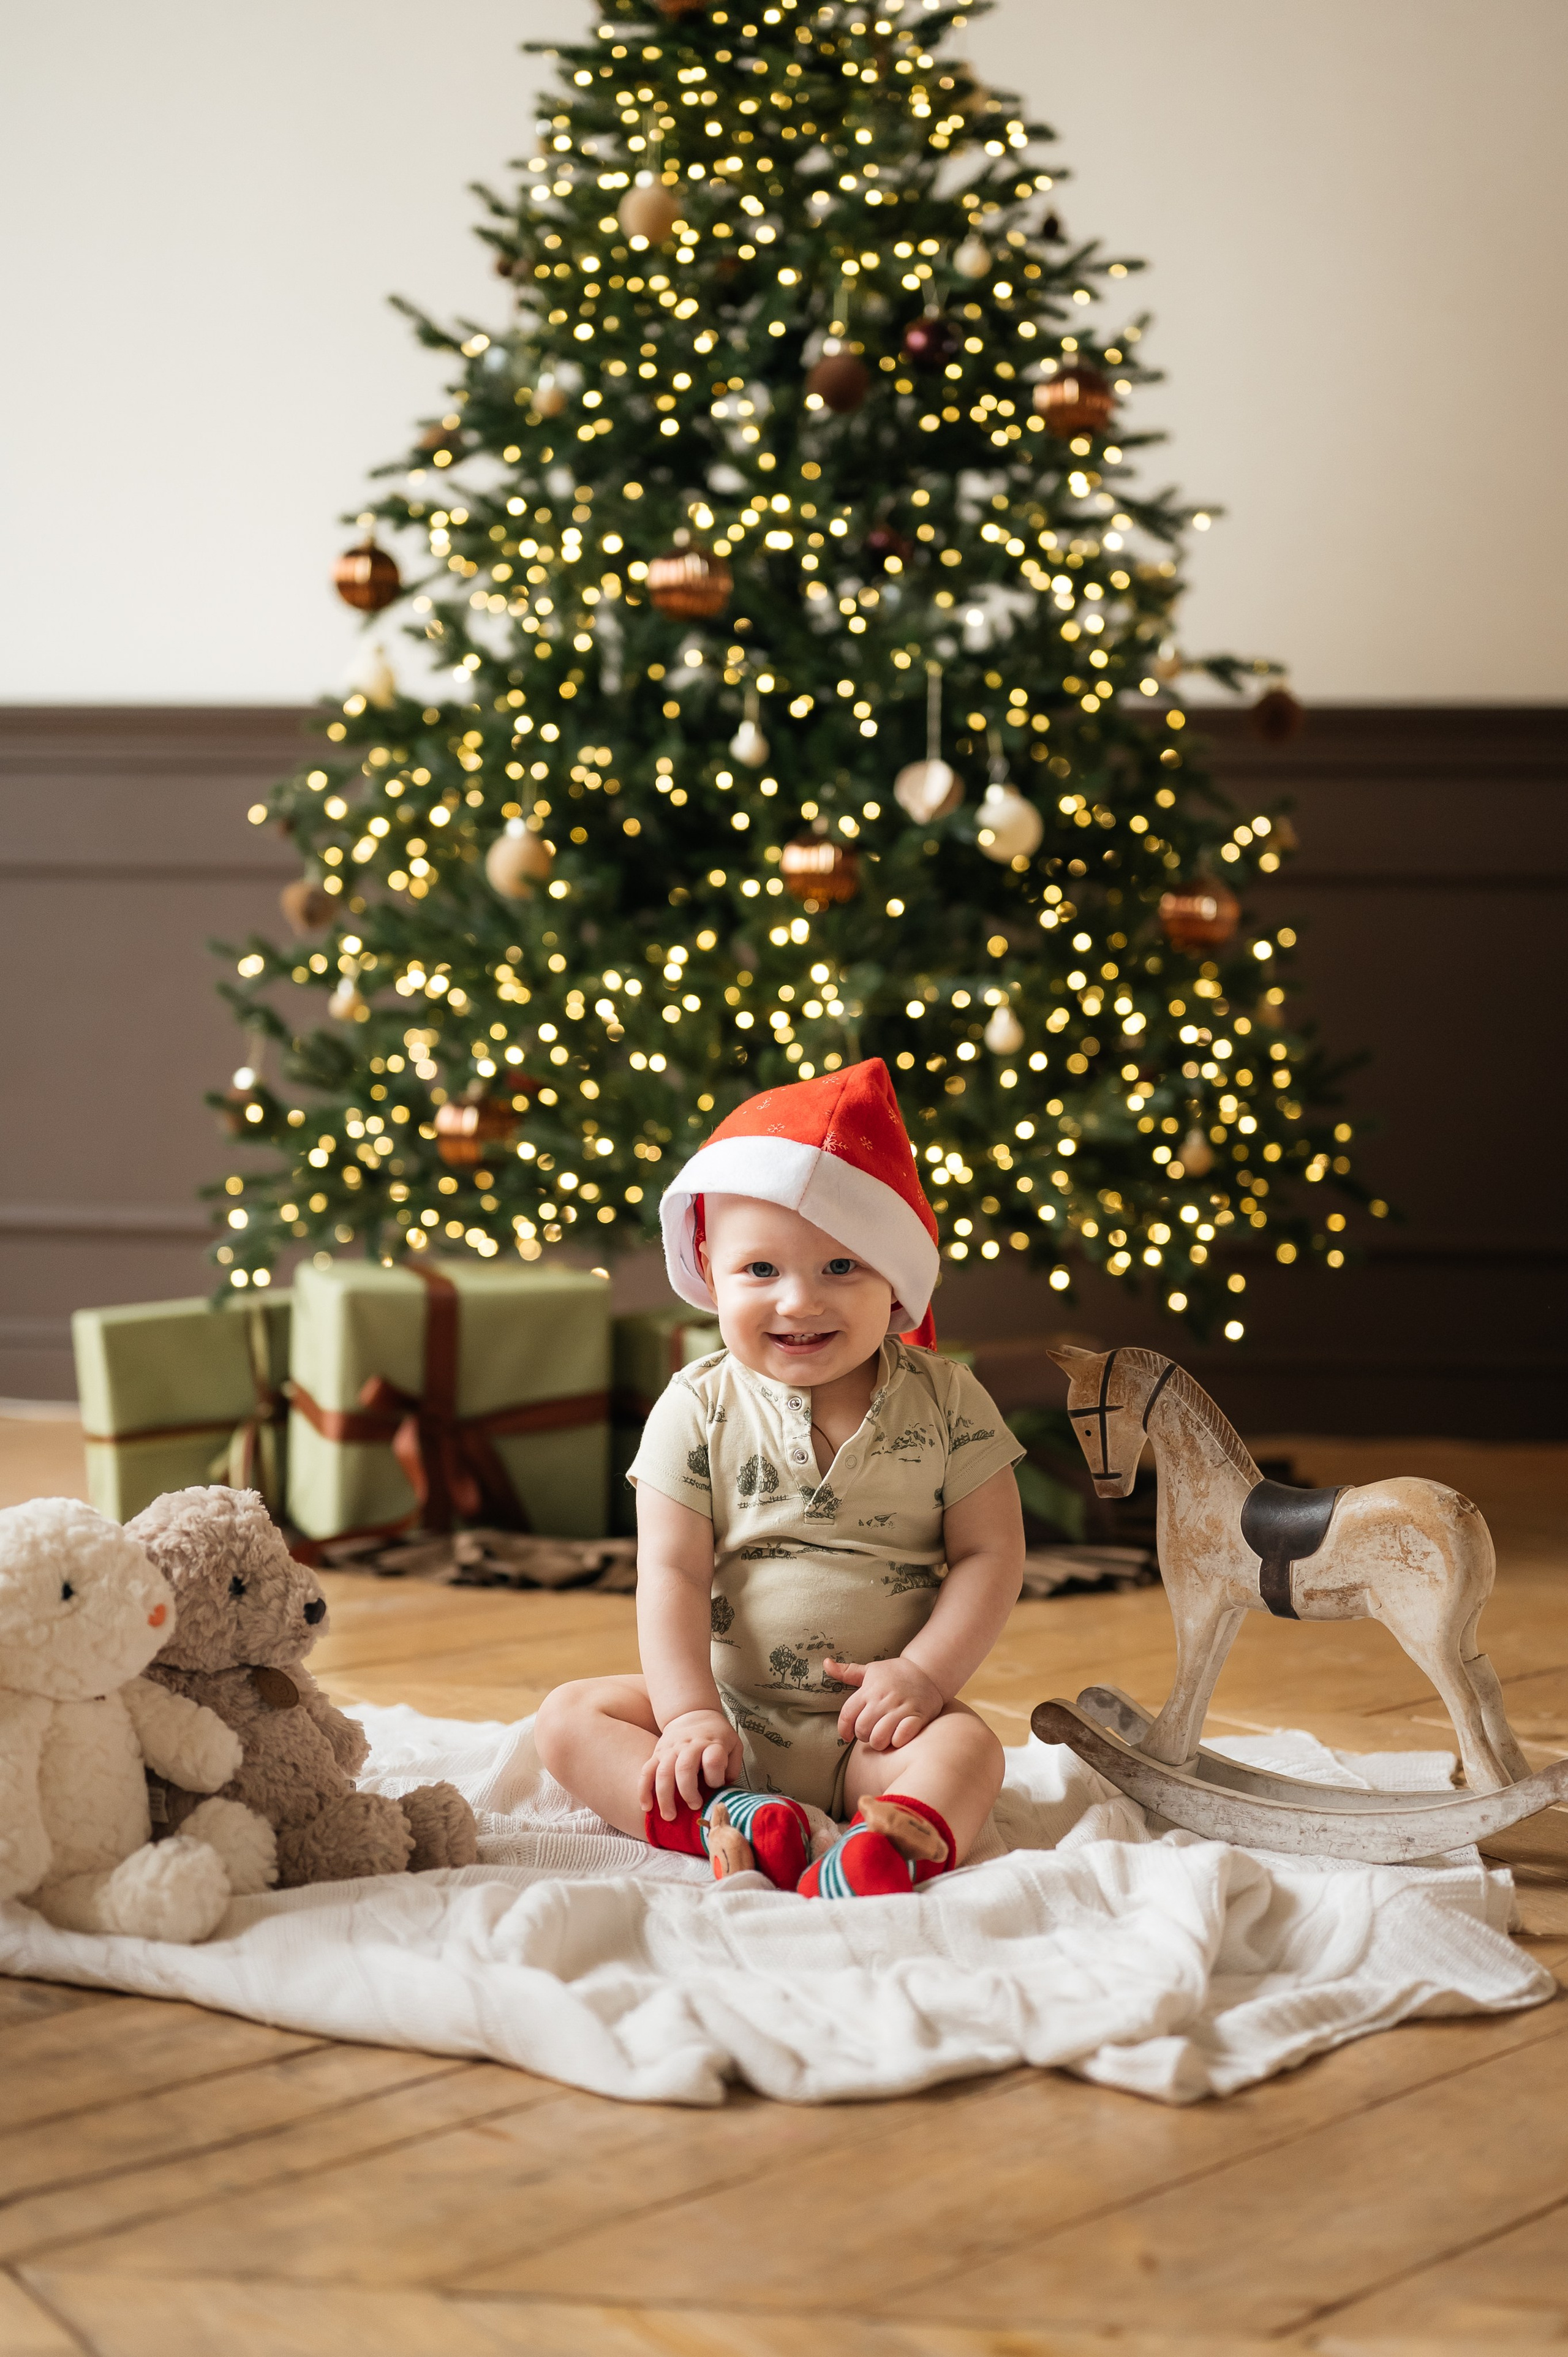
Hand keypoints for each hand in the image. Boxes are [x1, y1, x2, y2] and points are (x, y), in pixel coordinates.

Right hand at [638, 1710, 742, 1821]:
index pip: (712, 1760)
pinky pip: (646, 1771)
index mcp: (711, 1743)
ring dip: (665, 1797)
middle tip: (694, 1806)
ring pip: (663, 1773)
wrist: (693, 1713)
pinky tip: (647, 1807)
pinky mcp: (657, 1753)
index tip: (716, 1785)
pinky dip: (644, 1790)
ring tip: (670, 1816)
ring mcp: (671, 1749)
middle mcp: (689, 1745)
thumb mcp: (733, 1744)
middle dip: (688, 1792)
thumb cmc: (716, 1735)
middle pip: (684, 1768)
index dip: (715, 1777)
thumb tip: (724, 1790)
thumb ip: (732, 1766)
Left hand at [825, 1657, 943, 1751]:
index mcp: (869, 1690)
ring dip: (878, 1742)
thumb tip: (825, 1663)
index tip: (846, 1735)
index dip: (844, 1730)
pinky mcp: (917, 1717)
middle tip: (869, 1733)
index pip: (847, 1716)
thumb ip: (847, 1672)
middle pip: (862, 1730)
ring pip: (879, 1738)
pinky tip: (897, 1736)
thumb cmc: (895, 1673)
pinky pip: (901, 1738)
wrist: (928, 1671)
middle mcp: (883, 1700)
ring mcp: (901, 1709)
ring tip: (882, 1737)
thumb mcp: (871, 1670)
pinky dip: (897, 1742)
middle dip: (863, 1736)